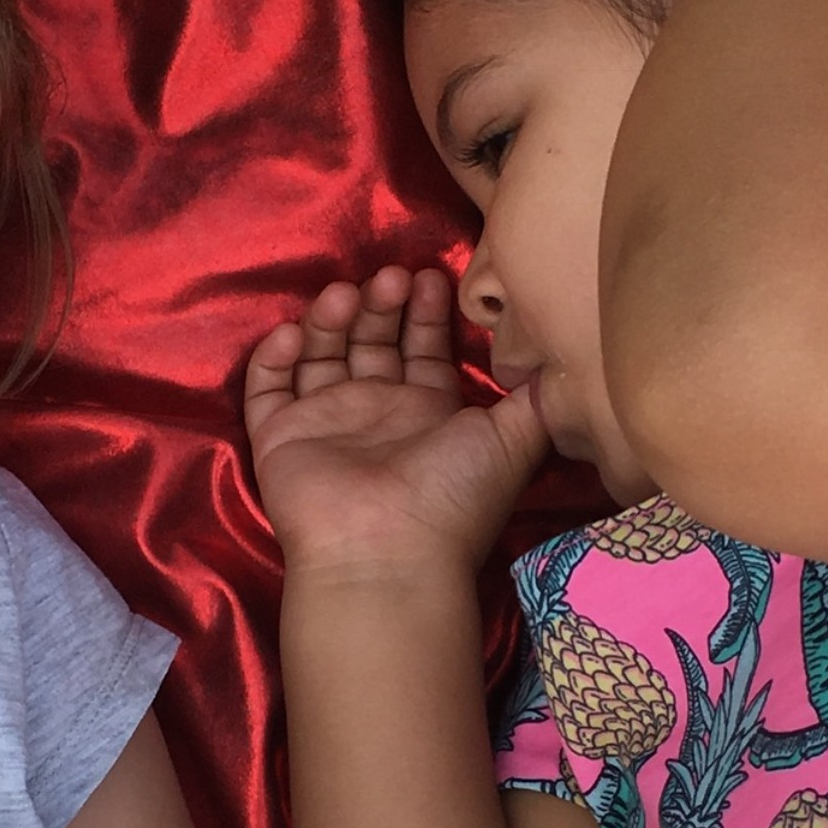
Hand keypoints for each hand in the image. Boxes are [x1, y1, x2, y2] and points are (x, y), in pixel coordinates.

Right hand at [244, 267, 548, 572]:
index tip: (430, 276)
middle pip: (372, 341)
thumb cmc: (455, 493)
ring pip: (320, 354)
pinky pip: (267, 389)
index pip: (424, 347)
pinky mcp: (280, 437)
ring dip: (330, 319)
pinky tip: (293, 332)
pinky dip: (273, 357)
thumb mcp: (515, 438)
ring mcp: (326, 423)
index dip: (426, 312)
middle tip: (391, 277)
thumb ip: (535, 397)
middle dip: (381, 304)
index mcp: (429, 411)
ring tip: (347, 295)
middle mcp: (377, 412)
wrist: (388, 551)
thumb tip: (561, 360)